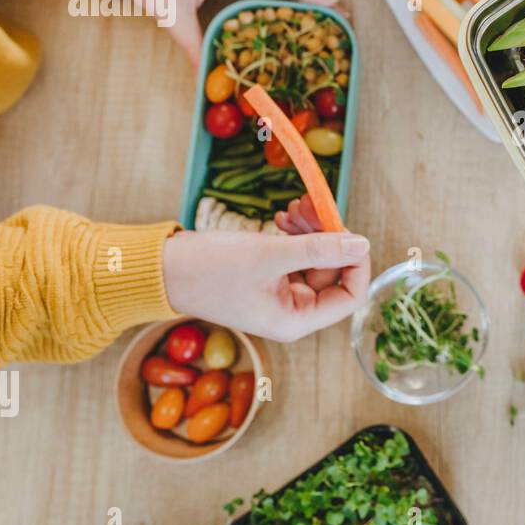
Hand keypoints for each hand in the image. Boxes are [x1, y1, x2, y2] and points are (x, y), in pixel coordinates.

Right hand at [161, 226, 370, 341]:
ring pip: (316, 258)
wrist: (161, 268)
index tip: (349, 231)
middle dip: (328, 236)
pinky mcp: (269, 275)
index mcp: (297, 320)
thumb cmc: (210, 269)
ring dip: (312, 229)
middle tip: (310, 205)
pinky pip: (297, 254)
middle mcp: (293, 311)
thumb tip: (362, 243)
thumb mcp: (269, 255)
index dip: (356, 263)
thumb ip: (318, 250)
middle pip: (334, 271)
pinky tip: (283, 217)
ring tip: (294, 207)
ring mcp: (281, 293)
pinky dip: (296, 233)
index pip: (349, 296)